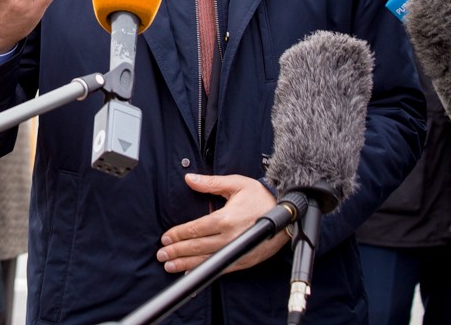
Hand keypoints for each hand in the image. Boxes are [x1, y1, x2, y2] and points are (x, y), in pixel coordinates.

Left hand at [156, 174, 288, 273]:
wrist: (288, 214)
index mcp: (226, 218)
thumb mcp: (236, 184)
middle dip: (177, 251)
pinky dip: (204, 271)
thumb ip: (210, 183)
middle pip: (198, 247)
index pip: (196, 229)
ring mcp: (237, 251)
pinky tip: (191, 272)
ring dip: (186, 264)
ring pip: (207, 260)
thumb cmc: (261, 197)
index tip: (165, 237)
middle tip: (162, 254)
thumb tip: (189, 178)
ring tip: (170, 265)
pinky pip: (220, 268)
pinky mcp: (244, 260)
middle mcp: (230, 237)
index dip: (179, 234)